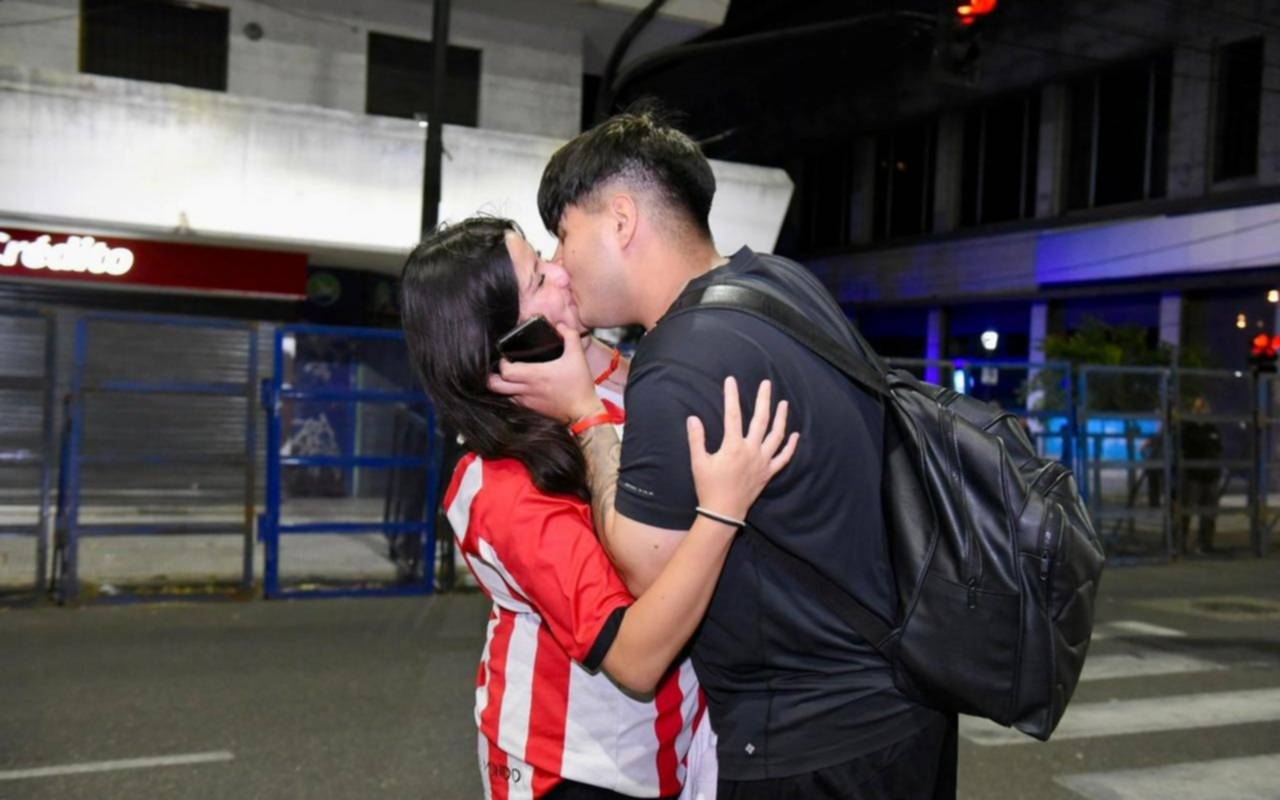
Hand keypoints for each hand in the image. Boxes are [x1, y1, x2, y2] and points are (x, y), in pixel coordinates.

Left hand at [488, 322, 602, 422]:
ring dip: (501, 385)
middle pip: (495, 385)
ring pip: (502, 395)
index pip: (505, 371)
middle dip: (493, 376)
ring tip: (507, 377)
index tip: (507, 356)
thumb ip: (570, 337)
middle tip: (500, 367)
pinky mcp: (531, 410)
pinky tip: (518, 388)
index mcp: (535, 375)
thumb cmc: (579, 385)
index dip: (502, 362)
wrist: (583, 412)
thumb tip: (560, 325)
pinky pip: (512, 402)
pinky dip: (510, 394)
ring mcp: (527, 402)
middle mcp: (527, 390)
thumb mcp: (578, 357)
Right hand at [687, 377, 798, 522]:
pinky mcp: (768, 473)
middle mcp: (751, 451)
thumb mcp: (698, 462)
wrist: (723, 513)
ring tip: (784, 403)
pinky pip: (783, 458)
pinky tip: (795, 435)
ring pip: (776, 436)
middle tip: (766, 383)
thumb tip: (693, 418)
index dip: (732, 396)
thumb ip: (696, 439)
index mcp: (733, 446)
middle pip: (760, 420)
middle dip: (763, 399)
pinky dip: (790, 447)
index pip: (733, 415)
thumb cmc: (708, 487)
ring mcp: (762, 462)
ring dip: (781, 418)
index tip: (731, 380)